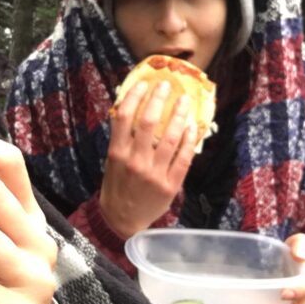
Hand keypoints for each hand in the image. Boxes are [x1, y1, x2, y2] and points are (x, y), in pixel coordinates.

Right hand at [99, 80, 197, 237]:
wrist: (122, 220)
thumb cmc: (117, 186)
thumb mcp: (112, 161)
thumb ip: (122, 138)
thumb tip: (133, 109)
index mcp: (117, 153)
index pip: (124, 117)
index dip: (135, 96)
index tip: (144, 83)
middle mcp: (135, 161)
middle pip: (148, 122)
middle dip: (159, 99)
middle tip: (166, 85)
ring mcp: (154, 173)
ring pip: (171, 137)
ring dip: (179, 115)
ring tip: (184, 101)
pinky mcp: (171, 184)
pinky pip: (184, 157)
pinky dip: (189, 139)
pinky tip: (192, 127)